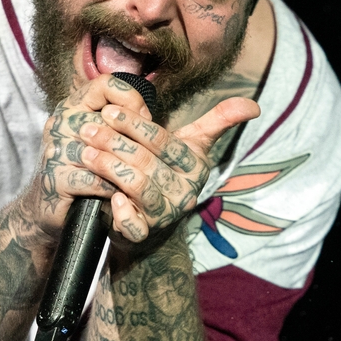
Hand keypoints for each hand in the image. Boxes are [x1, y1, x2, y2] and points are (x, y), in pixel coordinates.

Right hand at [23, 74, 156, 241]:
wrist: (45, 207)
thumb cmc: (80, 170)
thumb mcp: (97, 140)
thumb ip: (121, 127)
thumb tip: (168, 127)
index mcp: (72, 106)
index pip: (105, 84)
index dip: (131, 99)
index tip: (146, 121)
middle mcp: (61, 122)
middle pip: (107, 118)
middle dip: (135, 139)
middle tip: (150, 156)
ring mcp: (56, 150)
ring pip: (103, 149)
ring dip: (127, 165)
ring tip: (142, 177)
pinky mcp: (55, 178)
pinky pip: (95, 179)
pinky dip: (113, 187)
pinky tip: (123, 193)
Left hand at [77, 95, 260, 242]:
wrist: (149, 220)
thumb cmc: (165, 170)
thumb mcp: (191, 144)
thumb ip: (218, 122)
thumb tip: (253, 106)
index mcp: (195, 167)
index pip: (164, 142)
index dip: (136, 125)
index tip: (110, 110)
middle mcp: (185, 193)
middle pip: (147, 163)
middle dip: (115, 143)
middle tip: (88, 128)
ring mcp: (165, 215)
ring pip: (137, 188)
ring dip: (109, 168)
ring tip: (86, 152)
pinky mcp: (144, 234)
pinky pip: (135, 225)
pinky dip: (122, 212)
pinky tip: (110, 196)